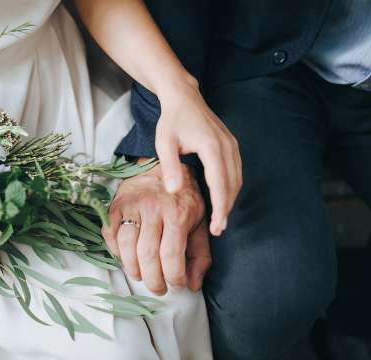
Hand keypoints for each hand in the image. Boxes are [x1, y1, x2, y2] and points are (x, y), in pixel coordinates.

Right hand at [102, 164, 211, 294]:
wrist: (163, 165)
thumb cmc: (183, 198)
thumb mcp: (200, 222)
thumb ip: (200, 254)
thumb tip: (194, 284)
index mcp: (178, 213)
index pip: (172, 256)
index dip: (173, 278)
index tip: (176, 284)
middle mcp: (153, 209)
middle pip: (148, 256)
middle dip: (153, 280)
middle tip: (158, 288)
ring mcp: (132, 206)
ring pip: (127, 247)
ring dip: (133, 269)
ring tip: (141, 275)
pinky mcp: (115, 205)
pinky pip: (110, 235)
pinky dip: (116, 251)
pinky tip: (126, 257)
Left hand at [156, 77, 241, 235]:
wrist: (184, 97)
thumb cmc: (171, 121)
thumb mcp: (164, 143)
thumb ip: (170, 167)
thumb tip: (174, 191)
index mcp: (211, 146)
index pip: (220, 183)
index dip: (220, 207)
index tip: (217, 226)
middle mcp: (227, 146)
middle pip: (232, 184)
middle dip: (227, 208)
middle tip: (218, 229)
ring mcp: (232, 145)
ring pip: (237, 179)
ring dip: (230, 200)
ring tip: (220, 219)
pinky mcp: (232, 145)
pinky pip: (236, 171)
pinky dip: (231, 188)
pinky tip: (222, 199)